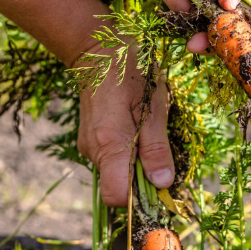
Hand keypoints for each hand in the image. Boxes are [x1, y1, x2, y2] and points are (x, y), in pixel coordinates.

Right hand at [76, 50, 173, 206]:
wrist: (99, 50)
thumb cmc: (131, 76)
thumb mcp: (154, 111)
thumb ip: (157, 150)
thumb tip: (162, 184)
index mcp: (109, 147)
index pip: (115, 197)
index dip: (138, 199)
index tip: (157, 185)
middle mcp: (92, 151)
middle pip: (118, 185)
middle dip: (141, 178)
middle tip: (157, 149)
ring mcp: (88, 145)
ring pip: (115, 171)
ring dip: (135, 162)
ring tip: (145, 131)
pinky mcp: (89, 139)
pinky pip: (110, 158)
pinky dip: (125, 152)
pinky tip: (134, 127)